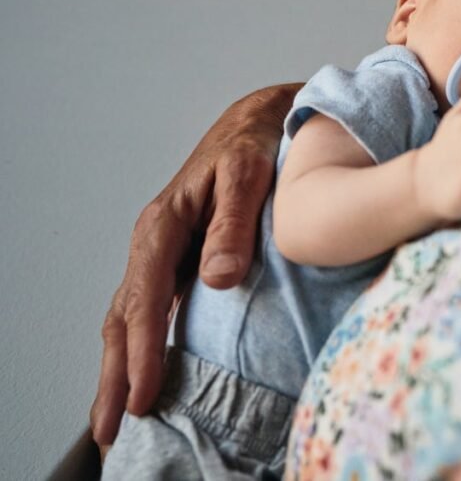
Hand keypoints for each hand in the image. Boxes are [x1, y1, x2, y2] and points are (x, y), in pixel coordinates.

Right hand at [89, 84, 298, 445]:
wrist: (257, 123)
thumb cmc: (253, 146)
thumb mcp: (249, 175)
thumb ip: (234, 224)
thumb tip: (219, 279)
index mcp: (163, 225)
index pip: (145, 299)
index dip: (142, 350)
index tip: (141, 395)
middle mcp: (154, 243)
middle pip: (123, 318)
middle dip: (114, 375)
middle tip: (110, 430)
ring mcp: (162, 254)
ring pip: (130, 318)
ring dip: (120, 367)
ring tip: (115, 419)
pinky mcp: (178, 261)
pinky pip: (149, 311)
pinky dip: (140, 346)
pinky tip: (145, 373)